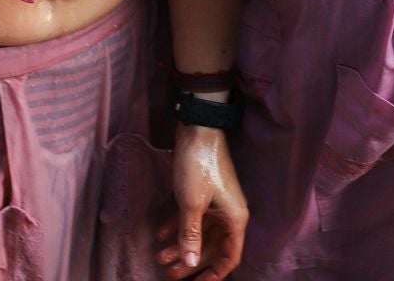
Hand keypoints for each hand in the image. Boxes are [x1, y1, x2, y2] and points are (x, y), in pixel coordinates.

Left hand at [154, 127, 246, 278]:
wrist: (198, 127)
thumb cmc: (199, 166)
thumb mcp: (192, 204)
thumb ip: (190, 235)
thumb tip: (191, 263)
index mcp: (234, 219)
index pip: (229, 256)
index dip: (214, 274)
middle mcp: (228, 213)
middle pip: (211, 247)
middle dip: (190, 262)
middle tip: (168, 274)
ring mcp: (216, 202)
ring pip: (199, 232)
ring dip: (180, 245)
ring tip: (158, 257)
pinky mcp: (203, 192)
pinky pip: (191, 217)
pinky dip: (176, 226)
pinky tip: (159, 234)